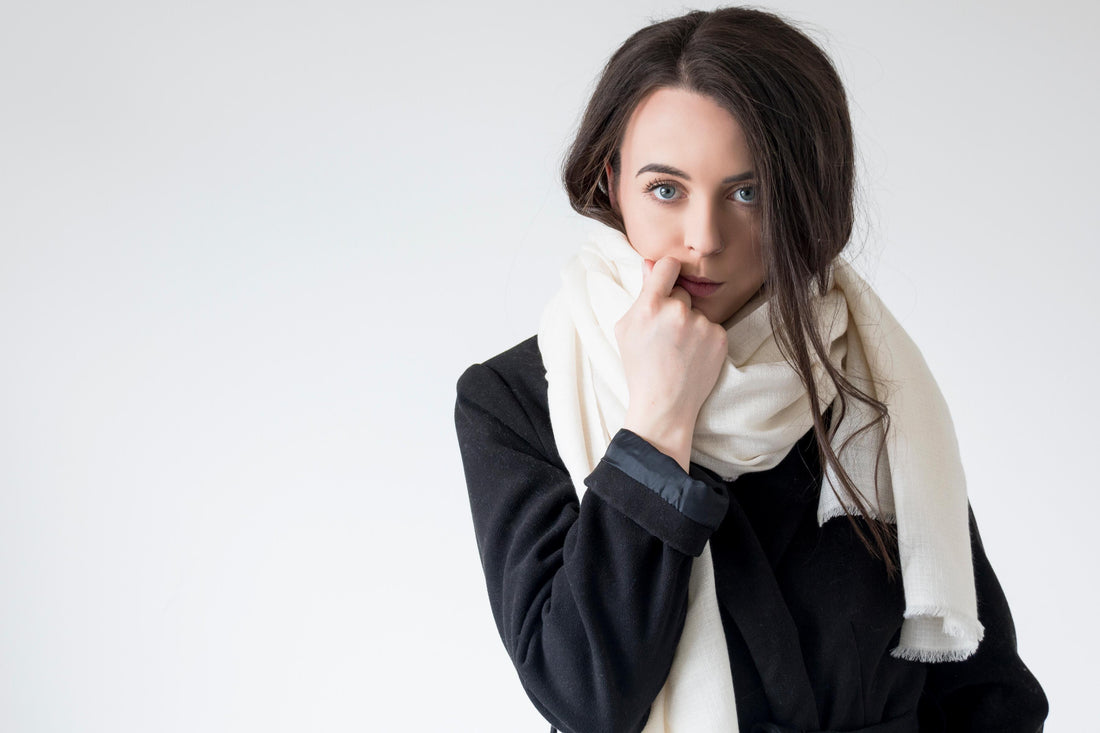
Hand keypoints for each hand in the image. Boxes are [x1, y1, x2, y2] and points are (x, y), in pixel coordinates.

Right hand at [614, 256, 727, 469]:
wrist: (664, 404)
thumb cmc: (639, 367)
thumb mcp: (626, 329)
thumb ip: (641, 294)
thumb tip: (650, 263)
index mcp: (649, 305)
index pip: (667, 265)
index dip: (667, 271)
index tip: (667, 279)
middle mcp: (677, 310)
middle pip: (682, 292)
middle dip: (675, 306)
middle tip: (666, 335)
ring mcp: (701, 324)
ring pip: (697, 311)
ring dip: (690, 324)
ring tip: (679, 350)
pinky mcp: (720, 337)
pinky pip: (711, 327)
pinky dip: (704, 339)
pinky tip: (692, 356)